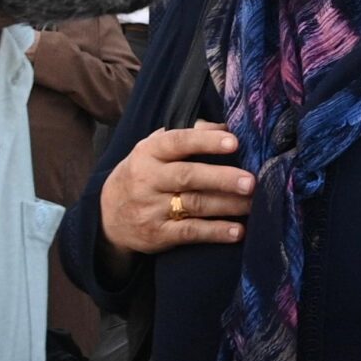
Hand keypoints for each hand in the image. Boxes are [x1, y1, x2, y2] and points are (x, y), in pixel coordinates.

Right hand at [99, 121, 251, 263]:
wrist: (108, 216)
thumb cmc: (143, 174)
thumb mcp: (155, 149)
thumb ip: (189, 134)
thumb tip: (226, 126)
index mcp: (149, 152)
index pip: (178, 142)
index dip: (206, 142)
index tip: (234, 142)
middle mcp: (148, 179)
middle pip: (189, 176)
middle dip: (222, 178)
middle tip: (251, 181)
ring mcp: (151, 209)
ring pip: (195, 204)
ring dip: (228, 205)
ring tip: (253, 204)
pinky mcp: (158, 234)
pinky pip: (190, 232)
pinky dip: (215, 232)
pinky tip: (237, 231)